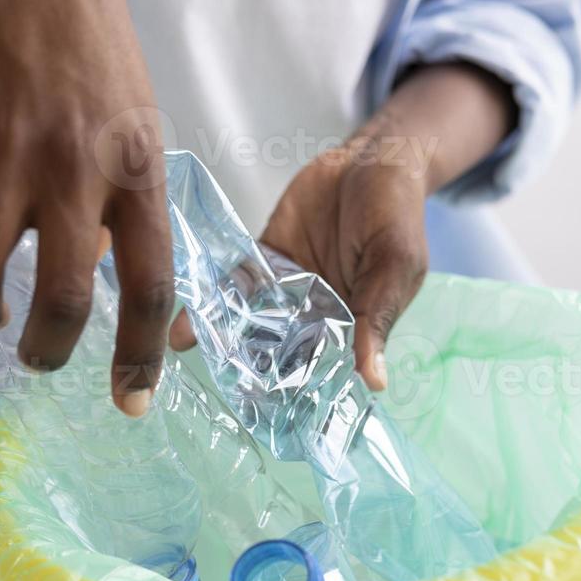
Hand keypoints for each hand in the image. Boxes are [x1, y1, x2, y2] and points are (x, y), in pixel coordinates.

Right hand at [0, 0, 172, 416]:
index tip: (133, 399)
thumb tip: (123, 299)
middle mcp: (76, 164)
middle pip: (62, 297)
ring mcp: (6, 147)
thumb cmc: (95, 56)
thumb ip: (132, 212)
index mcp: (138, 169)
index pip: (151, 284)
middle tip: (41, 356)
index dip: (143, 356)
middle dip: (49, 351)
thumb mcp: (142, 129)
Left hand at [169, 63, 518, 391]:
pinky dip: (213, 300)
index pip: (321, 369)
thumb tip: (374, 382)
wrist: (372, 158)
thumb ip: (378, 320)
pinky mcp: (265, 256)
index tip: (269, 423)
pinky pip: (236, 282)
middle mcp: (314, 312)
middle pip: (277, 351)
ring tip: (188, 353)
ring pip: (250, 320)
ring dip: (223, 338)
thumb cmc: (396, 215)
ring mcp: (285, 285)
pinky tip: (183, 320)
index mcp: (351, 324)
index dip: (297, 394)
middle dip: (249, 372)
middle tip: (217, 396)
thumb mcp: (394, 268)